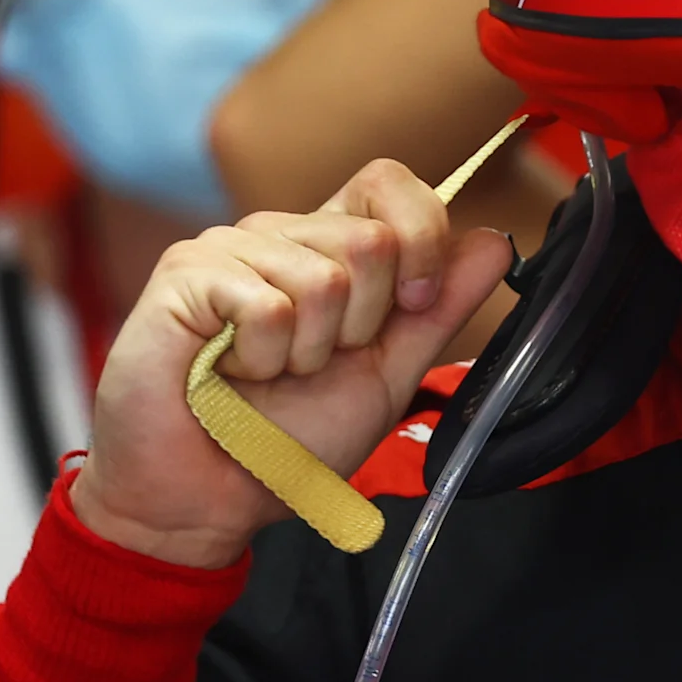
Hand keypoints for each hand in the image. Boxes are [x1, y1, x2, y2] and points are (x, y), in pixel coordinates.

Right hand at [72, 159, 513, 567]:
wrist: (211, 497)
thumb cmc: (288, 439)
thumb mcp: (387, 374)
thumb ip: (439, 309)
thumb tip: (495, 243)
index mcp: (329, 249)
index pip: (389, 184)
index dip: (421, 238)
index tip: (411, 306)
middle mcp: (280, 235)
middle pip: (371, 239)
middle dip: (361, 326)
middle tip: (311, 364)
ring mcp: (228, 247)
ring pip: (323, 278)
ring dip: (306, 353)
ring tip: (267, 374)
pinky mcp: (185, 272)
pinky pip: (267, 306)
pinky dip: (261, 360)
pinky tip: (230, 373)